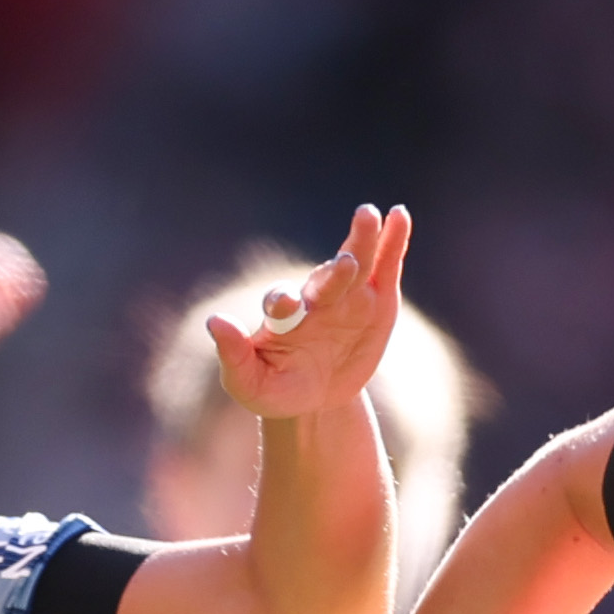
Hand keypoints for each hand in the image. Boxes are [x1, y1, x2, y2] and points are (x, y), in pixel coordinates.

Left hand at [202, 204, 409, 421]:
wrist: (315, 398)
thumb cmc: (276, 389)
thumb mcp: (250, 384)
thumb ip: (233, 356)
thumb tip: (213, 322)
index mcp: (282, 316)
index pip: (280, 301)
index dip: (283, 300)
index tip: (287, 304)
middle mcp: (315, 298)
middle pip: (324, 278)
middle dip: (334, 271)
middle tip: (344, 264)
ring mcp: (348, 296)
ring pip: (356, 262)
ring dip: (361, 238)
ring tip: (368, 215)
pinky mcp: (378, 300)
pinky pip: (386, 266)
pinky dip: (394, 241)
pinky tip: (400, 216)